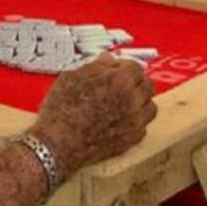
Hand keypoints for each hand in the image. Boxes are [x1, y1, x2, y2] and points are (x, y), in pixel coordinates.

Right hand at [30, 54, 157, 176]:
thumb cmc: (61, 111)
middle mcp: (132, 100)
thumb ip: (96, 66)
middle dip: (134, 82)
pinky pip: (143, 126)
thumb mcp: (72, 77)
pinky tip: (121, 120)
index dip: (123, 67)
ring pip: (149, 106)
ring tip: (123, 102)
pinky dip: (135, 122)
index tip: (115, 70)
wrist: (57, 146)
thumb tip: (108, 59)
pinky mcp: (131, 140)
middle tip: (119, 85)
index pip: (135, 67)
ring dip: (140, 101)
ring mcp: (134, 122)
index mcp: (120, 80)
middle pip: (147, 85)